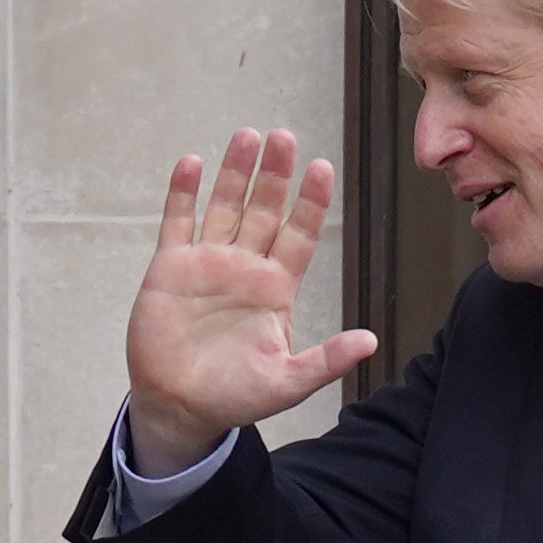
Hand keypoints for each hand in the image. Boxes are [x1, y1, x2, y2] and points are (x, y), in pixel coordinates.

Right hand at [124, 129, 382, 474]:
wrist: (180, 407)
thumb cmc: (236, 397)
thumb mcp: (287, 382)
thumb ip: (327, 361)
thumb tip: (371, 342)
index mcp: (276, 289)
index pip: (299, 236)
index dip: (310, 203)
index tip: (322, 170)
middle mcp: (245, 267)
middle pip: (264, 210)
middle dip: (275, 175)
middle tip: (284, 137)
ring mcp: (207, 263)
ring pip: (224, 206)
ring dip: (235, 172)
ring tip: (248, 135)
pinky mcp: (171, 268)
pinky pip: (178, 222)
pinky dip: (183, 193)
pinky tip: (192, 163)